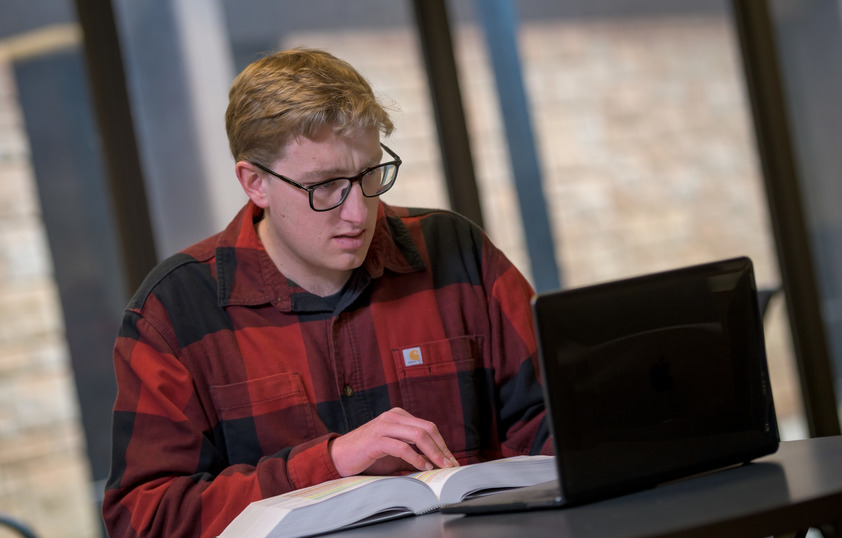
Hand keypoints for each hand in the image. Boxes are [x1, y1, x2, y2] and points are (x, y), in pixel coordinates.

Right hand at [329, 407, 459, 476]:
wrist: (339, 456)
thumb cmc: (368, 455)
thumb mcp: (395, 452)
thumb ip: (413, 453)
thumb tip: (436, 463)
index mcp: (399, 416)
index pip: (428, 427)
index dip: (442, 444)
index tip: (452, 460)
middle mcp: (393, 416)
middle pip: (427, 429)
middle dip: (442, 448)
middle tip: (451, 465)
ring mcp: (384, 426)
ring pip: (418, 436)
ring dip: (433, 453)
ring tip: (441, 466)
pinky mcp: (376, 439)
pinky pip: (402, 447)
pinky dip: (416, 458)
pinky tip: (423, 467)